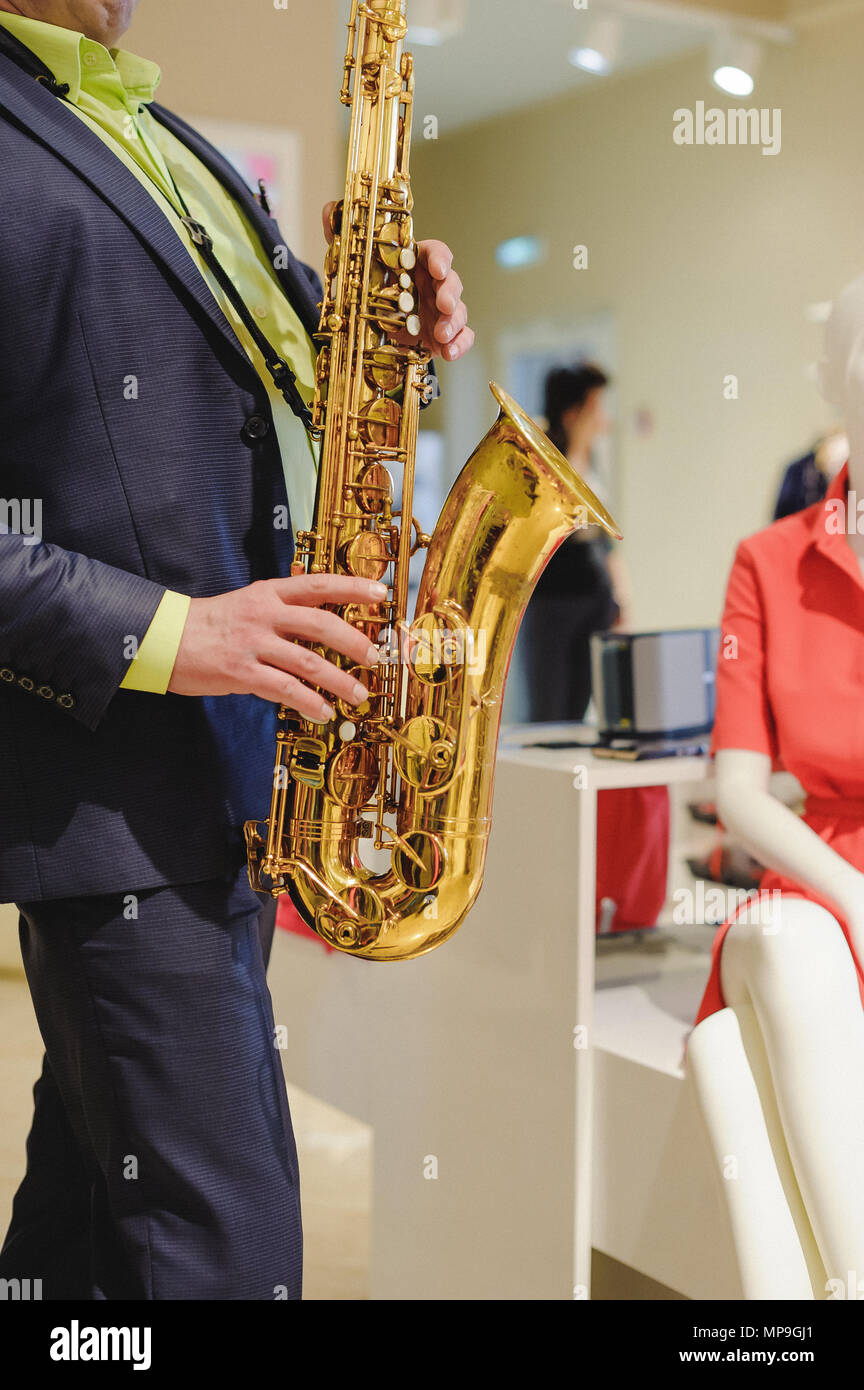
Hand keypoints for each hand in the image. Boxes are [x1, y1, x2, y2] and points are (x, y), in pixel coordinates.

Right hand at [167, 574, 383, 721]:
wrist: (164, 637)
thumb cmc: (211, 624)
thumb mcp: (249, 603)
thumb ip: (284, 610)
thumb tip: (325, 623)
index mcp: (269, 593)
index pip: (318, 584)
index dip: (352, 587)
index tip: (381, 593)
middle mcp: (264, 614)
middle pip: (321, 623)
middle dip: (355, 641)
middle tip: (375, 657)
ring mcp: (253, 643)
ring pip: (308, 661)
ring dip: (339, 680)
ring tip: (359, 695)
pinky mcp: (241, 672)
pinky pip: (284, 689)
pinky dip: (309, 702)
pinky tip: (323, 712)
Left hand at [322, 203, 473, 361]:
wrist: (370, 328)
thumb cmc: (370, 292)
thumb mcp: (354, 267)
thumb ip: (343, 240)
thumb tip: (328, 210)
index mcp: (415, 264)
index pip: (435, 253)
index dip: (440, 258)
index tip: (438, 268)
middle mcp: (431, 285)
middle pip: (451, 281)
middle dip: (451, 292)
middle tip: (444, 305)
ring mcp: (439, 311)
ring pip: (458, 311)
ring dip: (454, 322)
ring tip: (441, 335)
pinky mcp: (442, 335)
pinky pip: (461, 337)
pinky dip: (460, 344)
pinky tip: (450, 353)